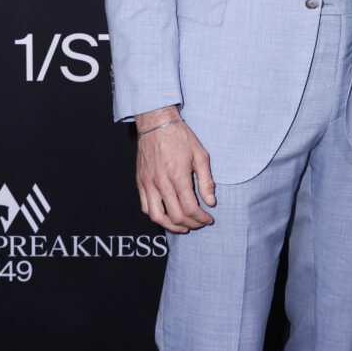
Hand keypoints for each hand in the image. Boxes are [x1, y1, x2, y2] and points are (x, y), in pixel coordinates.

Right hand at [135, 106, 215, 232]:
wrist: (156, 123)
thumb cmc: (180, 137)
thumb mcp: (200, 155)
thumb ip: (206, 180)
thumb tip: (210, 202)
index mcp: (178, 176)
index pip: (191, 208)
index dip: (201, 218)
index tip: (209, 218)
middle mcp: (161, 183)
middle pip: (176, 216)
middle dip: (191, 224)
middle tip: (199, 223)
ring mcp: (148, 184)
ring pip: (157, 216)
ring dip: (172, 226)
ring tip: (183, 227)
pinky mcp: (140, 182)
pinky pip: (145, 207)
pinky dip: (156, 216)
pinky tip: (166, 216)